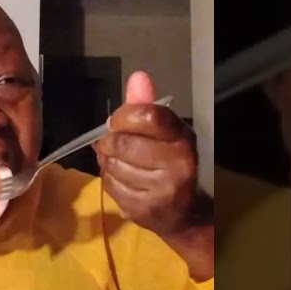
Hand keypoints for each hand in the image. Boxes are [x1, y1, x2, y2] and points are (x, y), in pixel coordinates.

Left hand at [94, 72, 203, 238]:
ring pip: (113, 165)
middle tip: (112, 144)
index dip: (124, 116)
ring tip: (119, 162)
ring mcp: (162, 189)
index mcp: (183, 138)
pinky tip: (121, 179)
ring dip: (108, 161)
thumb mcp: (163, 132)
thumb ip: (145, 105)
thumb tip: (137, 76)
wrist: (183, 213)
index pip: (149, 116)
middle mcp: (178, 163)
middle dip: (109, 142)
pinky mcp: (144, 209)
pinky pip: (110, 185)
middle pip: (123, 142)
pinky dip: (109, 179)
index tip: (118, 121)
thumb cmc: (169, 163)